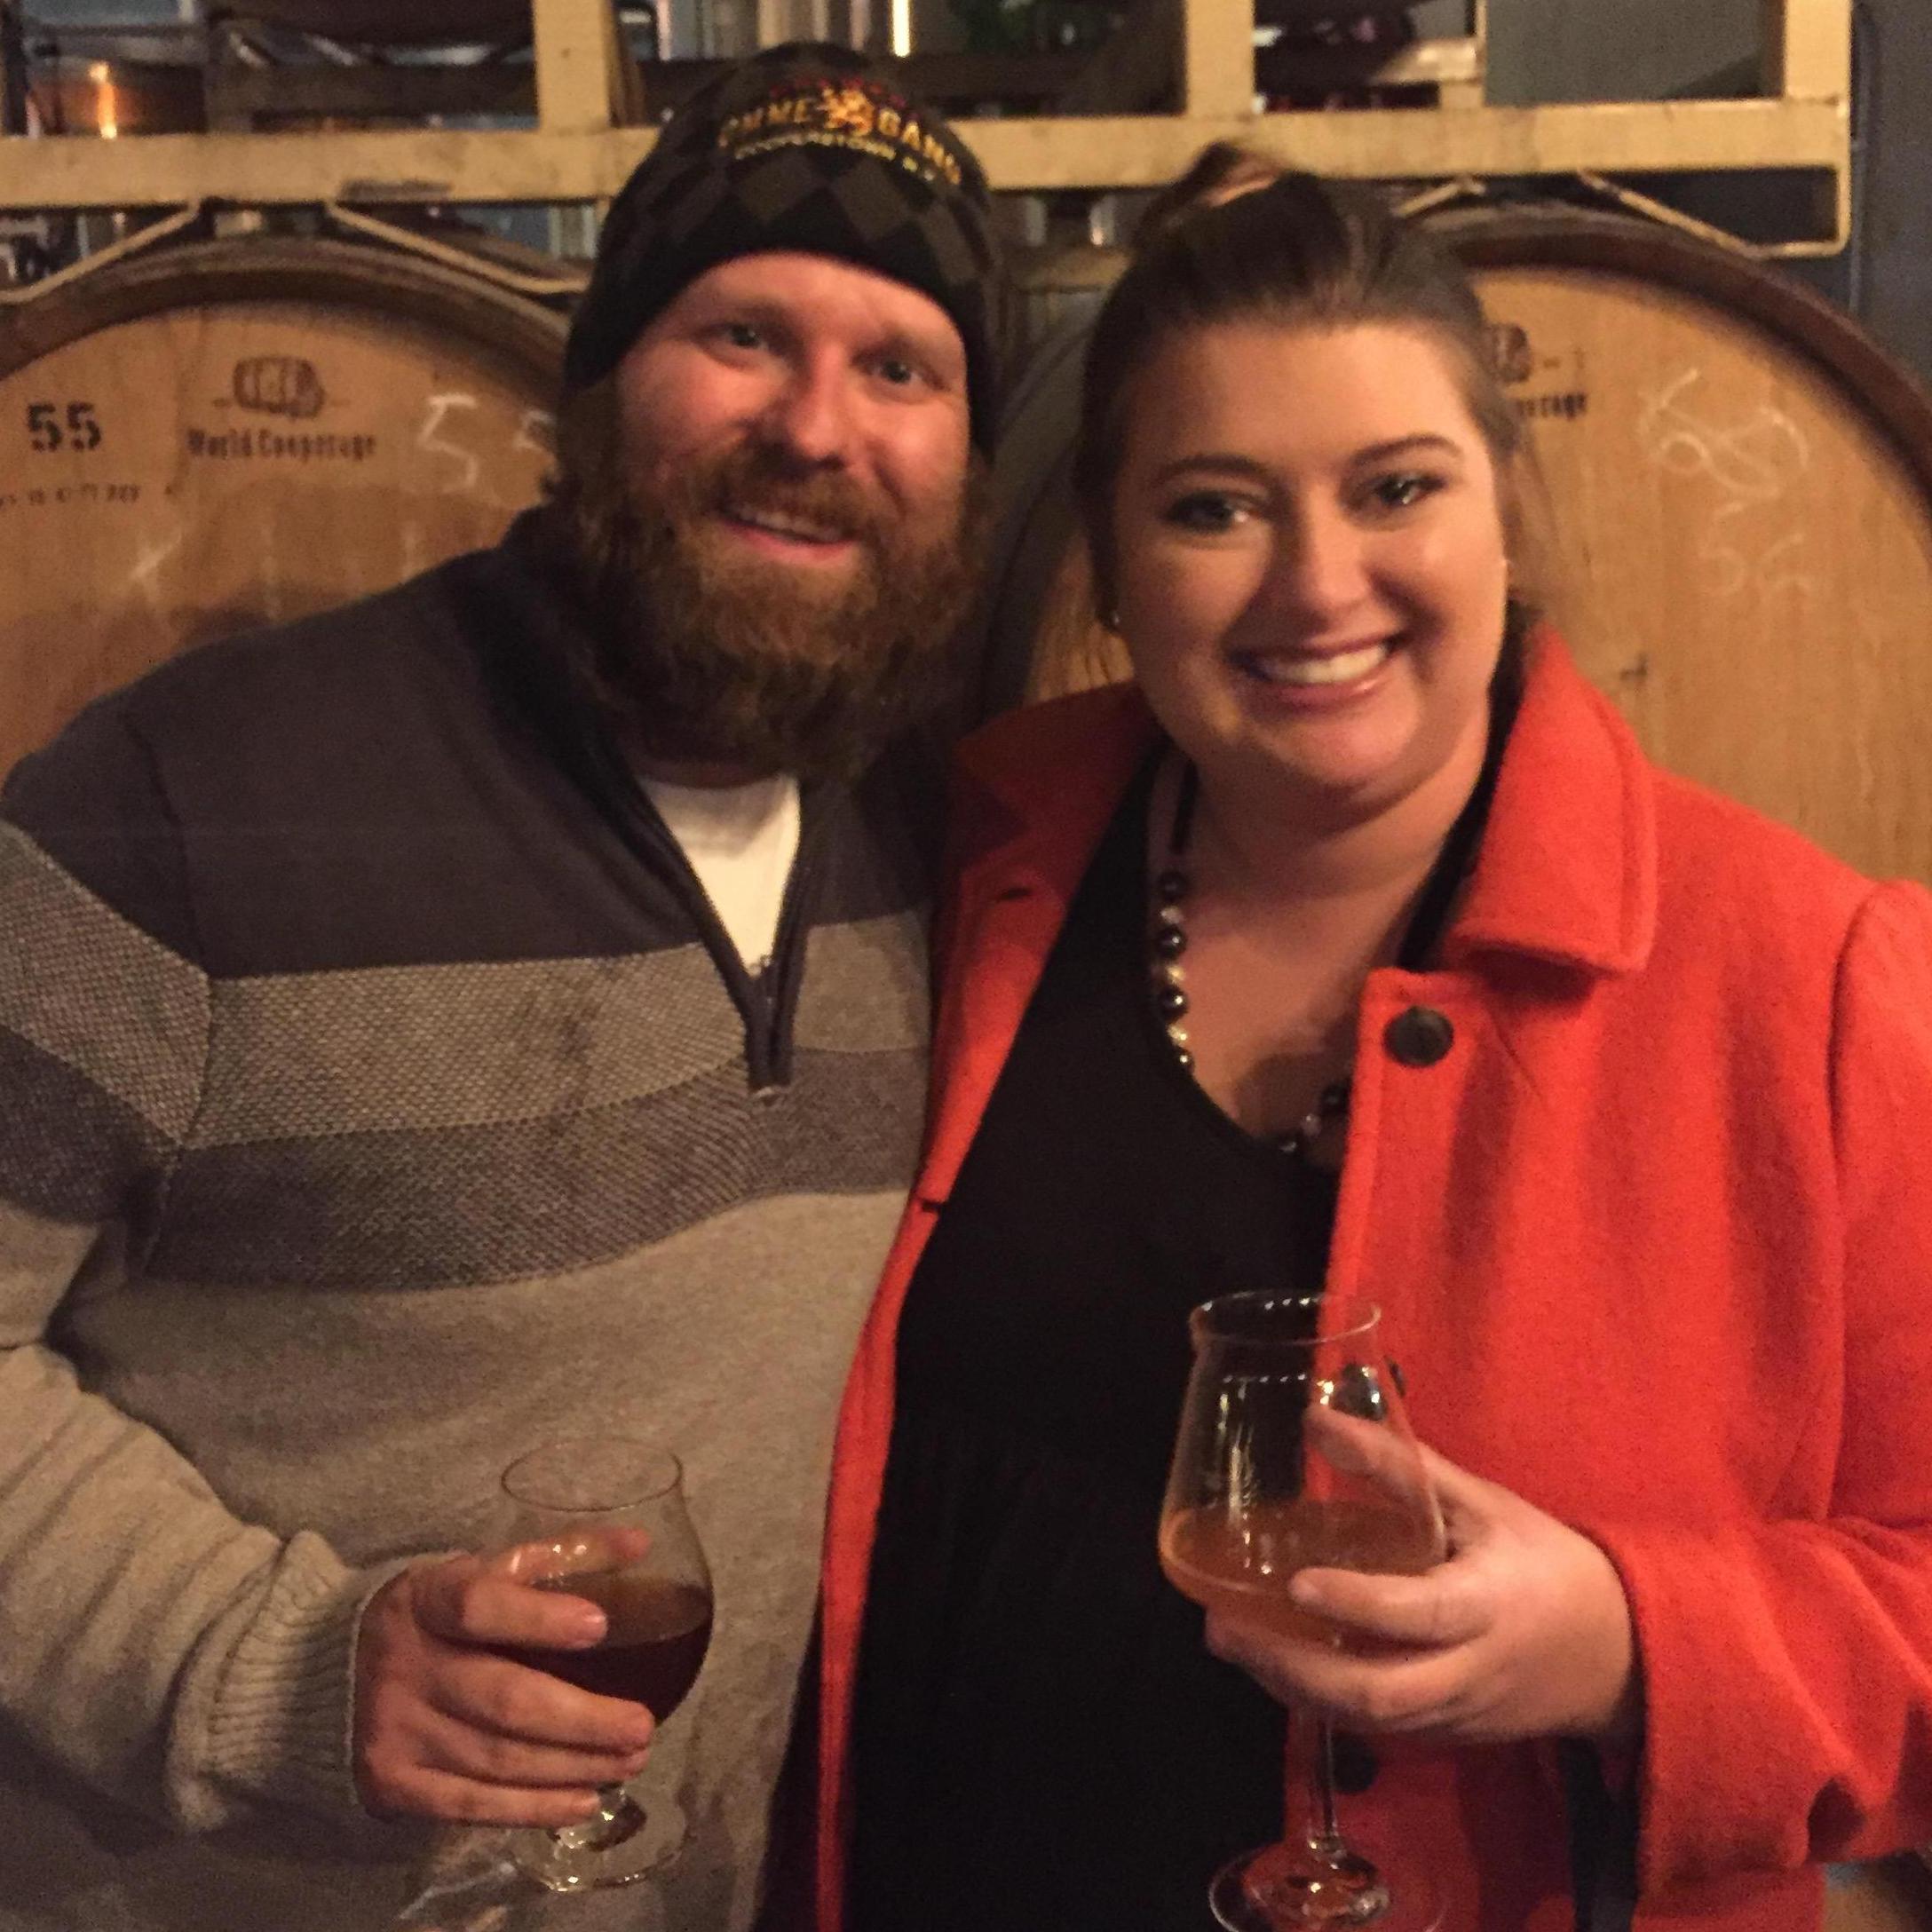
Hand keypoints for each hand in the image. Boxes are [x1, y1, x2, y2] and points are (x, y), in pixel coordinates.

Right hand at [353, 1545, 657, 1825]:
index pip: (477, 1605)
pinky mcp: (392, 1785)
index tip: (600, 1626)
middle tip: (642, 1727)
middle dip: (583, 1720)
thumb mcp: (483, 1571)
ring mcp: (396, 1731)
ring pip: (497, 1759)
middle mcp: (407, 1665)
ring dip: (573, 1766)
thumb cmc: (435, 1616)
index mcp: (427, 1599)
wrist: (327, 1675)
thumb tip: (640, 1544)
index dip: (538, 1617)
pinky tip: (583, 1801)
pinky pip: (471, 1804)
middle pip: (503, 1699)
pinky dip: (533, 1808)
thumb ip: (561, 1555)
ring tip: (629, 1761)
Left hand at [1206, 1443, 1639, 1748]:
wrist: (1614, 1653)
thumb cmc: (1542, 1561)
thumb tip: (1314, 1417)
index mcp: (1486, 1606)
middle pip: (1377, 1695)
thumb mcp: (1483, 1503)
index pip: (1417, 1615)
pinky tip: (1272, 1663)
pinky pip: (1373, 1729)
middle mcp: (1467, 1671)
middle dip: (1293, 1668)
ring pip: (1365, 1721)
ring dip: (1291, 1687)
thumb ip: (1400, 1465)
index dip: (1356, 1604)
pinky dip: (1317, 1701)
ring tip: (1231, 1640)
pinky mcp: (1443, 1735)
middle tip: (1225, 1627)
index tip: (1296, 1581)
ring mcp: (1454, 1714)